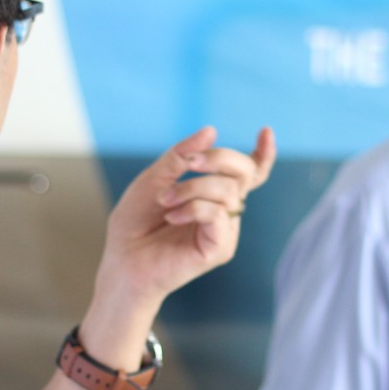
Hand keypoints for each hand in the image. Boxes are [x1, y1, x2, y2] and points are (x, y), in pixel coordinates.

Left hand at [90, 126, 275, 329]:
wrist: (123, 259)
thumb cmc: (136, 221)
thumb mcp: (156, 177)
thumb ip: (182, 155)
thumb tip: (211, 130)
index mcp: (212, 192)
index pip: (248, 173)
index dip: (263, 154)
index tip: (265, 131)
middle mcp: (224, 210)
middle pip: (244, 172)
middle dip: (220, 157)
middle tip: (190, 162)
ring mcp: (224, 230)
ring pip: (228, 190)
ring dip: (192, 188)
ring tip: (165, 201)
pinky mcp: (220, 248)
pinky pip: (218, 214)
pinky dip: (193, 208)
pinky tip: (172, 217)